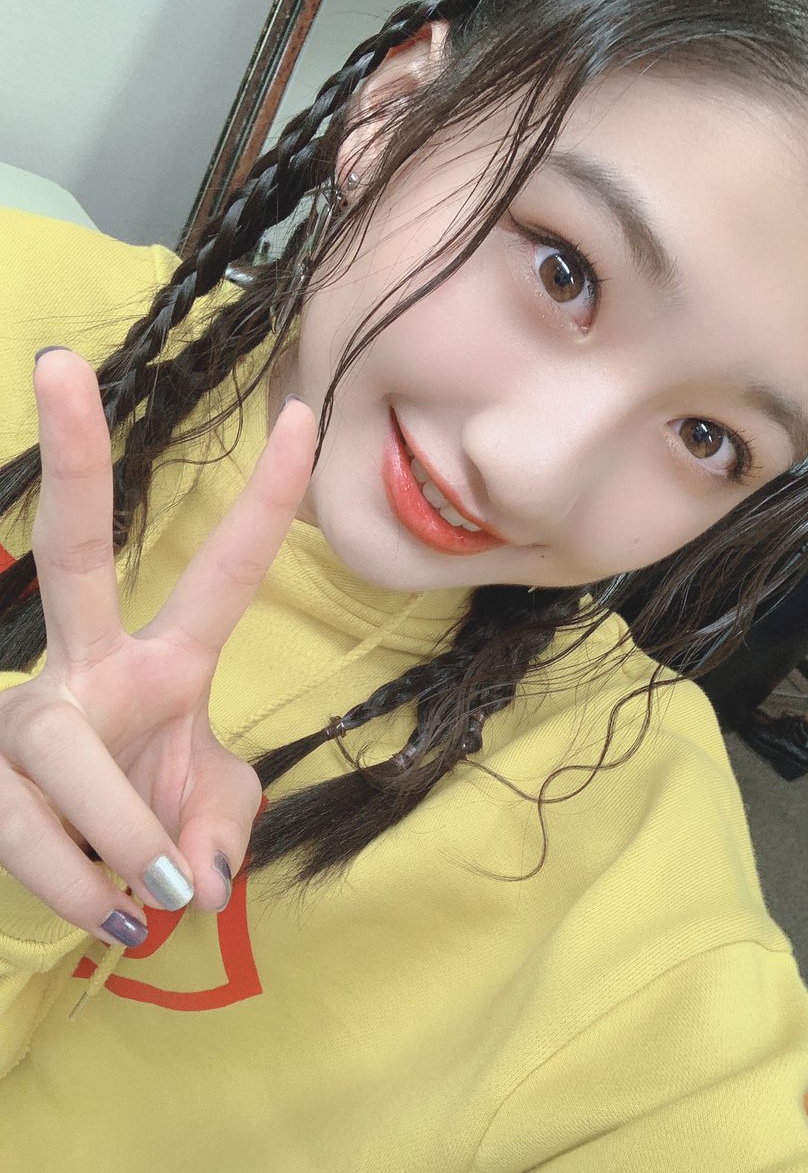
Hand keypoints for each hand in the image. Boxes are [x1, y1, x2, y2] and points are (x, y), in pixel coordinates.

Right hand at [0, 350, 314, 945]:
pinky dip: (80, 887)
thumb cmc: (151, 812)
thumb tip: (203, 882)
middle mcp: (89, 665)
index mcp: (165, 660)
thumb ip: (226, 826)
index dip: (267, 500)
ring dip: (125, 837)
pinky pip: (30, 832)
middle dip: (70, 459)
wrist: (69, 868)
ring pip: (67, 757)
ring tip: (157, 900)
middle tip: (56, 363)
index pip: (223, 572)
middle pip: (71, 549)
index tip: (304, 415)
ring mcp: (28, 716)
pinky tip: (111, 917)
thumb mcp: (211, 810)